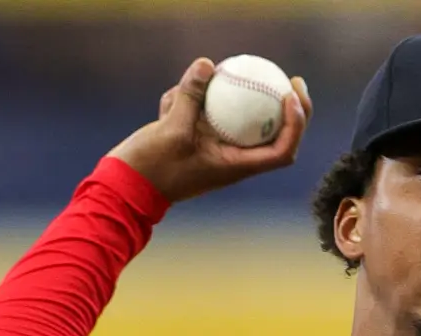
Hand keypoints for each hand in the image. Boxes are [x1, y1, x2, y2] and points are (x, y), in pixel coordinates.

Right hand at [108, 58, 312, 203]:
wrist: (124, 188)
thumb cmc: (152, 168)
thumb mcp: (170, 129)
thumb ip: (190, 97)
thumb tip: (207, 64)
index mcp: (237, 166)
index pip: (282, 150)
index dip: (296, 124)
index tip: (290, 96)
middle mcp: (233, 159)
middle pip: (274, 134)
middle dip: (288, 108)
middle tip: (291, 80)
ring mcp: (216, 148)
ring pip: (235, 118)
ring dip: (218, 98)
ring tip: (197, 90)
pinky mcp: (197, 139)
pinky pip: (206, 114)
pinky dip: (191, 102)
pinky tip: (167, 102)